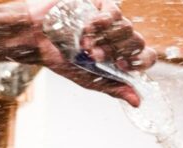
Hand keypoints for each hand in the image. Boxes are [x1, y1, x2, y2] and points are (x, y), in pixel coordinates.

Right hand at [0, 0, 156, 106]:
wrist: (36, 38)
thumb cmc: (61, 59)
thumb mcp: (88, 79)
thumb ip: (114, 88)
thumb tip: (138, 102)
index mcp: (120, 56)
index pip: (147, 57)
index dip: (140, 61)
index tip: (123, 65)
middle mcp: (118, 38)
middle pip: (138, 42)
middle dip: (116, 52)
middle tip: (96, 56)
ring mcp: (110, 21)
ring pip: (127, 27)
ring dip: (106, 39)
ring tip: (85, 45)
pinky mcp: (100, 5)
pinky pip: (114, 11)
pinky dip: (103, 21)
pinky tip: (88, 27)